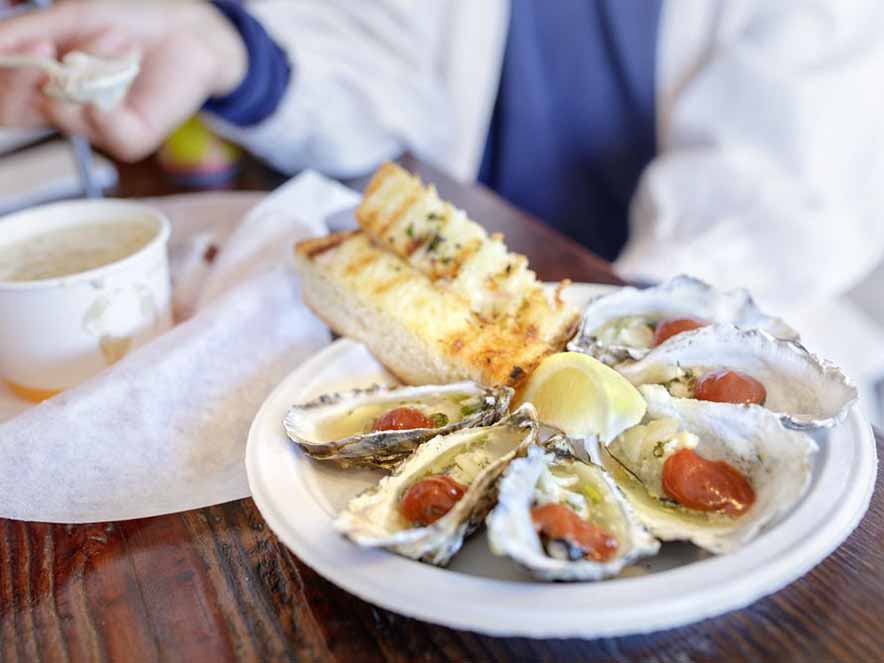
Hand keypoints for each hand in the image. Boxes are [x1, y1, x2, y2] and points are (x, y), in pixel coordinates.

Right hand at [0, 0, 246, 160]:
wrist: (187, 30)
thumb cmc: (129, 21)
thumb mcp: (70, 17)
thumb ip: (25, 32)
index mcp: (38, 80)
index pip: (2, 94)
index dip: (6, 75)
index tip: (36, 38)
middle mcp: (61, 109)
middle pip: (14, 114)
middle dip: (23, 79)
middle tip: (46, 43)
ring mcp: (95, 127)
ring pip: (62, 116)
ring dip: (88, 68)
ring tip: (119, 39)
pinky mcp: (130, 139)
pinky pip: (107, 134)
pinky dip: (105, 110)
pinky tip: (116, 81)